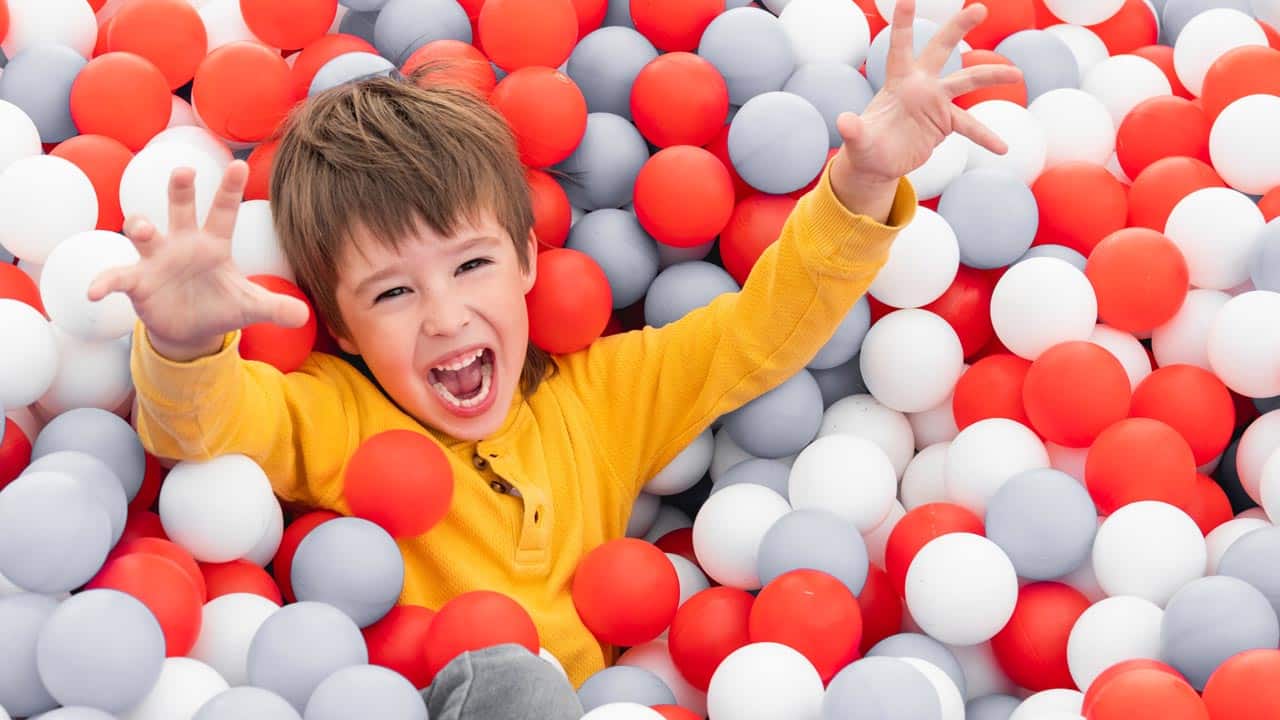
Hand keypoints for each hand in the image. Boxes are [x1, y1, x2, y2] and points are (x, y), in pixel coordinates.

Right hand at [87, 160, 310, 361]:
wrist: (190, 330)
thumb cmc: (220, 306)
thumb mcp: (250, 307)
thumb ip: (275, 307)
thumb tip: (304, 315)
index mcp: (213, 244)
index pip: (225, 212)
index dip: (231, 189)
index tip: (240, 164)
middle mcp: (182, 243)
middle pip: (180, 209)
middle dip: (180, 190)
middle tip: (184, 171)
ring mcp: (156, 260)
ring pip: (144, 233)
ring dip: (141, 227)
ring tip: (143, 227)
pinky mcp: (136, 281)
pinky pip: (117, 277)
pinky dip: (105, 282)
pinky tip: (96, 291)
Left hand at [829, 0, 1023, 216]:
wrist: (878, 162)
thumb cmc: (865, 146)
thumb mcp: (857, 141)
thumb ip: (853, 130)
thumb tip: (844, 122)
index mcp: (896, 82)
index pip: (899, 48)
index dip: (903, 24)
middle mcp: (920, 85)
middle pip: (940, 50)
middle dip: (958, 29)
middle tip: (979, 8)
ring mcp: (935, 102)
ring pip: (965, 82)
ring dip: (990, 76)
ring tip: (1017, 74)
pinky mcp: (945, 122)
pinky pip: (970, 126)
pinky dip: (985, 136)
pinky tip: (1002, 148)